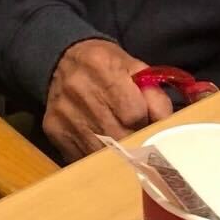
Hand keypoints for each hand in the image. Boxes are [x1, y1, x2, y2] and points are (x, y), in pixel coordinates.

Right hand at [42, 39, 174, 162]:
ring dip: (119, 155)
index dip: (148, 124)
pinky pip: (82, 156)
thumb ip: (155, 95)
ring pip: (101, 151)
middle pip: (118, 134)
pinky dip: (98, 159)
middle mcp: (78, 89)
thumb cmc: (106, 66)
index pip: (134, 113)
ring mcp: (63, 112)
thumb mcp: (135, 68)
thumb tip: (166, 125)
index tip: (153, 128)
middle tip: (145, 143)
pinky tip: (106, 150)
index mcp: (101, 66)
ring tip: (128, 150)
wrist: (61, 61)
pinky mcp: (53, 130)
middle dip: (136, 143)